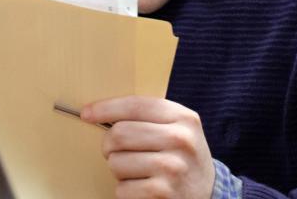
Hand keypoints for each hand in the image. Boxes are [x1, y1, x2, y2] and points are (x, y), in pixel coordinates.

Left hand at [82, 96, 214, 198]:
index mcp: (183, 117)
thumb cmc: (184, 156)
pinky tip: (140, 187)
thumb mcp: (179, 128)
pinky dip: (124, 190)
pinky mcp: (163, 193)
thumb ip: (150, 117)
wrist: (208, 193)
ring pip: (116, 162)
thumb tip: (100, 112)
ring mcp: (172, 168)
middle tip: (113, 151)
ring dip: (117, 169)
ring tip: (134, 171)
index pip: (135, 105)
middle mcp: (180, 140)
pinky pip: (121, 188)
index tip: (87, 113)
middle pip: (120, 134)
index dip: (106, 108)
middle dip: (108, 144)